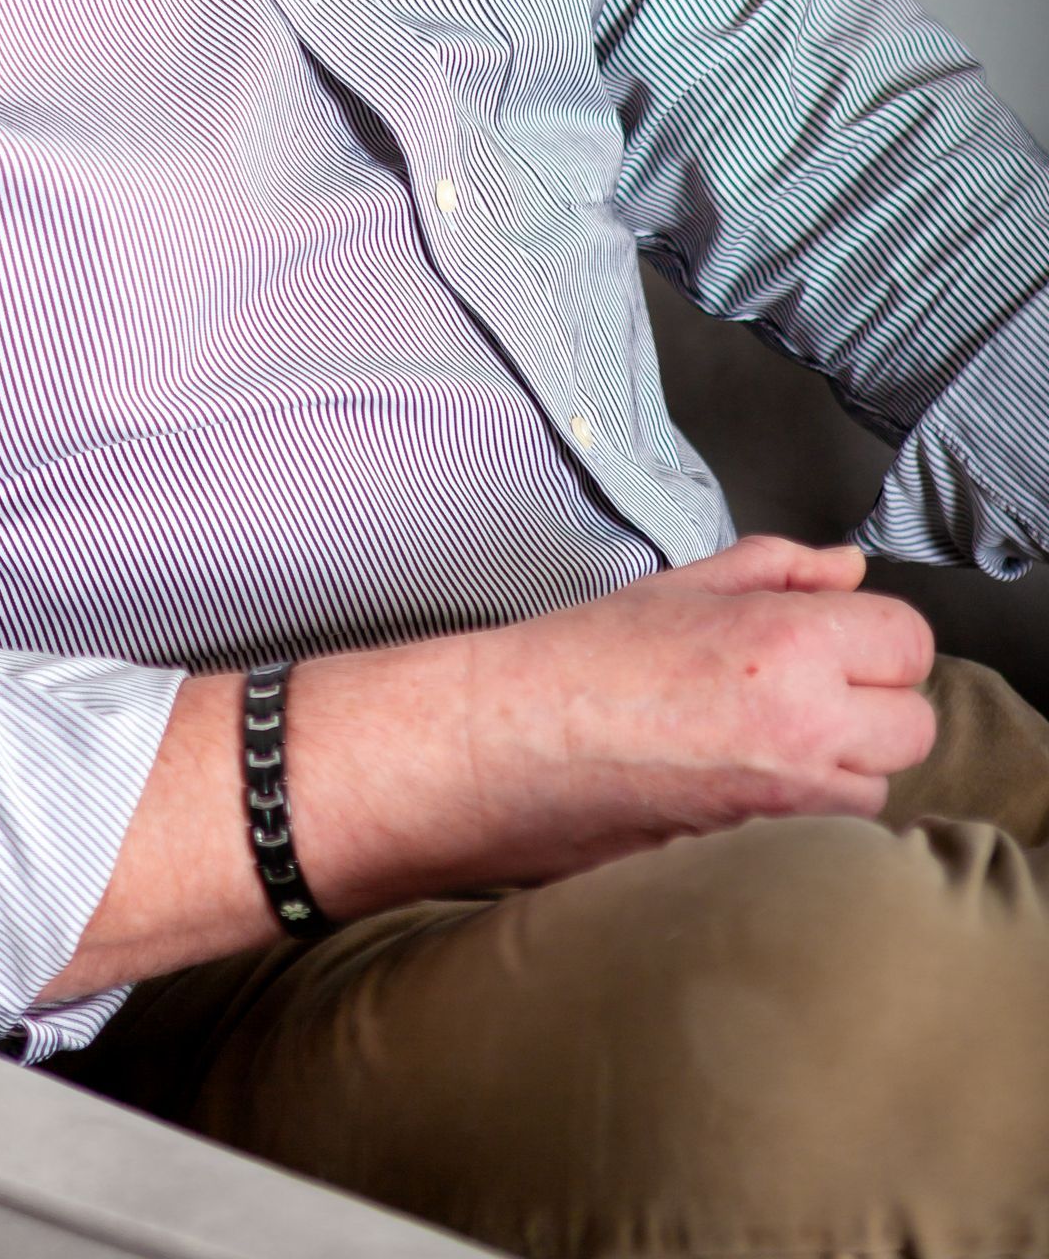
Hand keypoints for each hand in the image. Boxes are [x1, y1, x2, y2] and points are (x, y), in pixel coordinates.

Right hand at [293, 534, 936, 913]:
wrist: (512, 745)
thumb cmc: (584, 659)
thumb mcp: (683, 585)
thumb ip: (780, 568)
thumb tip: (850, 570)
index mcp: (788, 643)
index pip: (908, 639)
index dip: (872, 636)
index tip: (830, 638)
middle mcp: (805, 727)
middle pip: (913, 720)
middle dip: (870, 703)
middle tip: (799, 689)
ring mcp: (789, 804)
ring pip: (879, 786)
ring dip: (845, 765)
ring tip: (762, 739)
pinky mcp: (767, 856)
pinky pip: (831, 833)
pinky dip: (809, 810)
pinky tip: (745, 782)